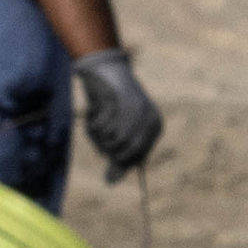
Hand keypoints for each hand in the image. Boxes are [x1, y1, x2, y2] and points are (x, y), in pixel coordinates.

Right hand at [74, 47, 162, 179]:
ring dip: (97, 134)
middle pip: (125, 152)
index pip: (137, 157)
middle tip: (97, 130)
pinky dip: (92, 123)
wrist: (103, 65)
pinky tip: (92, 110)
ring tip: (94, 120)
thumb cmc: (110, 98)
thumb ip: (117, 154)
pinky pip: (102, 128)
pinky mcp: (118, 103)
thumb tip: (111, 182)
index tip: (105, 140)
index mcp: (155, 125)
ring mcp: (136, 111)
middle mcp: (150, 119)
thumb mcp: (116, 128)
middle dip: (106, 146)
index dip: (116, 154)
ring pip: (114, 142)